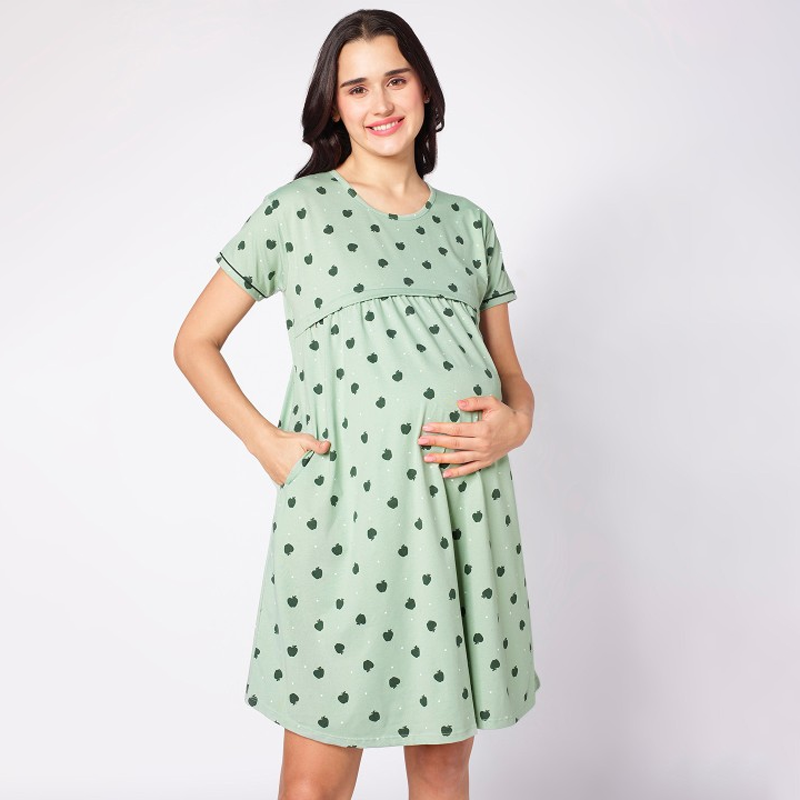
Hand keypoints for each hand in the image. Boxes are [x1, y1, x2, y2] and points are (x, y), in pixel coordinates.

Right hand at [251, 429, 330, 486]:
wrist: (264, 442)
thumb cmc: (284, 440)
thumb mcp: (304, 439)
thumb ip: (316, 445)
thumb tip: (328, 446)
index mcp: (299, 469)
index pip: (313, 479)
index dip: (319, 479)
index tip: (324, 478)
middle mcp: (291, 477)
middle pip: (305, 483)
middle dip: (311, 480)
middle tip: (318, 479)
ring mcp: (283, 480)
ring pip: (297, 484)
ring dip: (302, 481)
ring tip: (307, 476)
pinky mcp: (278, 481)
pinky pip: (289, 484)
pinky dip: (293, 481)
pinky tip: (297, 476)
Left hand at [417, 395, 531, 478]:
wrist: (520, 430)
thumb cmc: (504, 414)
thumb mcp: (492, 402)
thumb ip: (475, 402)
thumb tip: (458, 404)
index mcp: (482, 429)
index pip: (456, 430)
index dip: (441, 428)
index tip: (427, 427)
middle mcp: (482, 444)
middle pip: (454, 444)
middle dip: (436, 443)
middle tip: (420, 441)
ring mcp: (484, 455)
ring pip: (459, 459)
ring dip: (442, 459)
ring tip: (427, 458)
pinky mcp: (486, 461)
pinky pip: (470, 469)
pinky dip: (458, 473)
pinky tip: (445, 474)